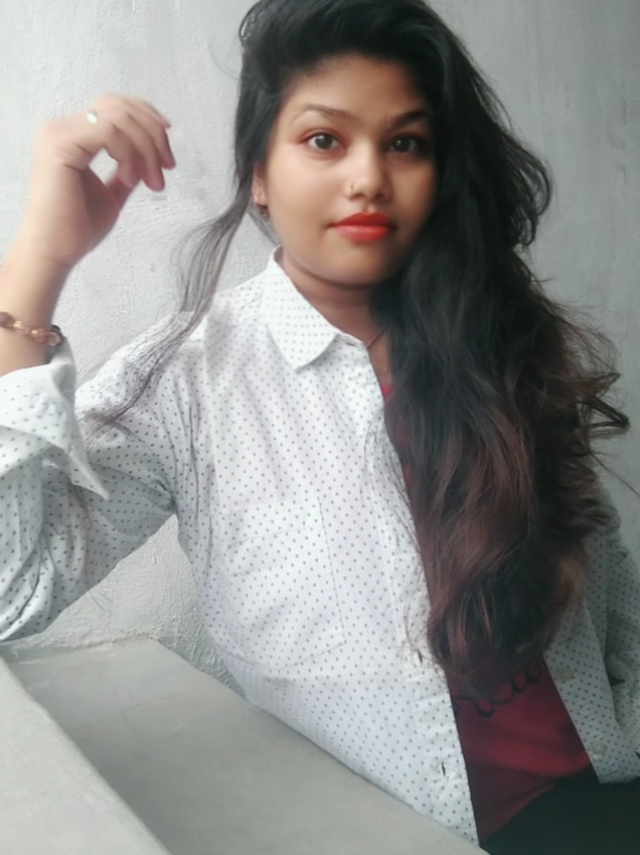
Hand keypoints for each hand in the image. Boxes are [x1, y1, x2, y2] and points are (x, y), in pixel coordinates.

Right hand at [16, 94, 175, 270]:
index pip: (115, 107)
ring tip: (152, 181)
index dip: (148, 121)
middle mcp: (63, 127)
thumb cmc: (77, 228)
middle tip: (167, 166)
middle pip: (121, 106)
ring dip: (147, 147)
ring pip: (119, 116)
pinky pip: (110, 132)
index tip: (167, 153)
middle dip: (154, 133)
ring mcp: (59, 133)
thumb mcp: (112, 192)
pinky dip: (129, 154)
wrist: (55, 252)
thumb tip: (149, 158)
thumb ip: (128, 169)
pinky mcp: (60, 145)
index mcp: (73, 135)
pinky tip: (129, 179)